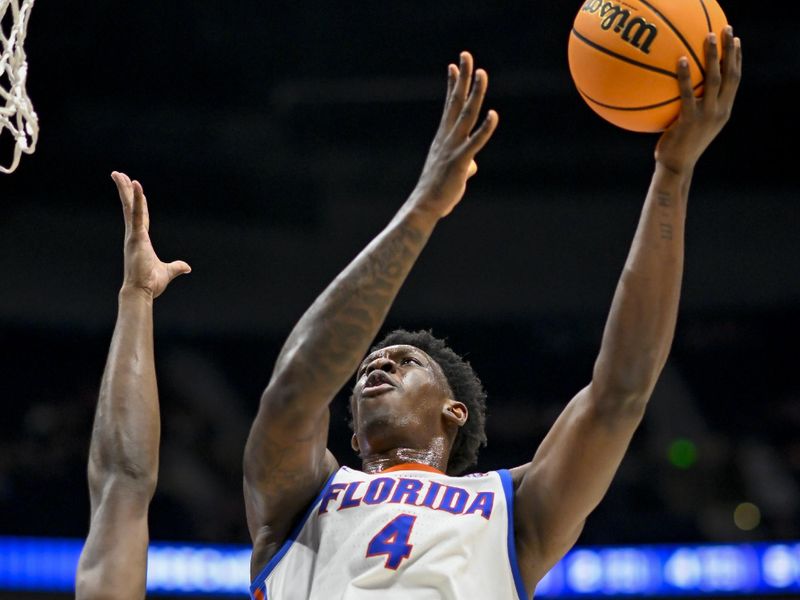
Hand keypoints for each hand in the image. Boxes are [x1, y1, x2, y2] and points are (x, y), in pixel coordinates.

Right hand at [112, 171, 190, 298]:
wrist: (141, 292)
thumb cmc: (150, 284)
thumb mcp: (167, 272)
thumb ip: (176, 267)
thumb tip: (187, 267)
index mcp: (141, 240)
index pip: (140, 217)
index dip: (139, 202)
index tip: (136, 188)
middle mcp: (134, 235)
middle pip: (129, 207)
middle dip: (124, 191)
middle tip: (118, 175)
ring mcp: (133, 235)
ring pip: (129, 207)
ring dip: (125, 189)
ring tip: (119, 174)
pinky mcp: (135, 237)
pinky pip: (136, 214)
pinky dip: (136, 199)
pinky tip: (135, 185)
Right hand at [411, 51, 498, 217]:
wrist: (425, 206)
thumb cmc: (439, 192)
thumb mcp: (455, 173)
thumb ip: (466, 164)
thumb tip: (474, 164)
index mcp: (444, 138)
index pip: (449, 106)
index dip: (453, 85)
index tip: (454, 65)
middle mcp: (447, 137)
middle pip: (456, 102)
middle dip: (463, 78)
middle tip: (466, 54)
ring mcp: (453, 147)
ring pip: (466, 115)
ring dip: (475, 93)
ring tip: (482, 73)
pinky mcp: (460, 161)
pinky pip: (475, 142)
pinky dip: (485, 128)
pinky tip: (494, 114)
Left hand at [655, 26, 741, 174]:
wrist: (676, 168)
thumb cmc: (680, 146)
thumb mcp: (693, 125)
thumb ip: (694, 107)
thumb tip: (683, 90)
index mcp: (724, 110)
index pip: (735, 80)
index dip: (737, 59)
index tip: (735, 41)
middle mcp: (720, 111)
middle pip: (731, 74)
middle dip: (730, 50)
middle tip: (726, 30)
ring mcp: (706, 115)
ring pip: (714, 79)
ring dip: (713, 56)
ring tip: (708, 37)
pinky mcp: (690, 120)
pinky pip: (688, 93)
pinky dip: (685, 76)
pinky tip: (680, 60)